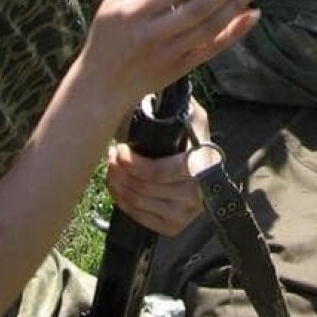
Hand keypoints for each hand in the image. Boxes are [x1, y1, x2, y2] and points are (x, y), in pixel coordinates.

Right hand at [81, 0, 259, 110]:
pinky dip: (235, 32)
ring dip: (235, 6)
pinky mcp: (182, 68)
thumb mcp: (113, 4)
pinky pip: (213, 48)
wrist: (102, 87)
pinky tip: (252, 16)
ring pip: (210, 28)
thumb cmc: (106, 39)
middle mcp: (153, 34)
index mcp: (134, 13)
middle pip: (197, 8)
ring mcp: (170, 53)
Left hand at [105, 100, 211, 234]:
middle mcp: (199, 195)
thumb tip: (155, 88)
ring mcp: (186, 214)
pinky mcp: (174, 227)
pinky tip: (118, 185)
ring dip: (117, 183)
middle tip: (112, 154)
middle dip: (121, 170)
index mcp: (204, 165)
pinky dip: (122, 200)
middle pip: (145, 188)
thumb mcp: (190, 115)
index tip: (121, 150)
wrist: (199, 168)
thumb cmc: (190, 136)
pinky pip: (139, 217)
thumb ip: (179, 106)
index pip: (164, 172)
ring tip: (112, 166)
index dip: (137, 165)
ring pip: (138, 201)